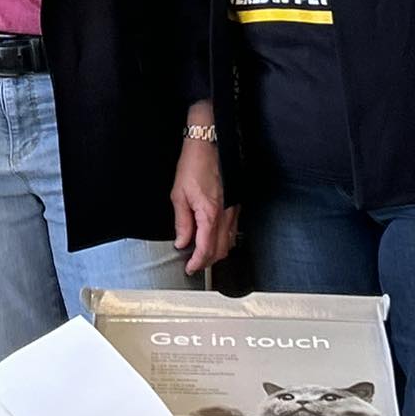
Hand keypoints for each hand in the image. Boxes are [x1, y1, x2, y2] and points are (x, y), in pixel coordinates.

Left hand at [171, 139, 235, 274]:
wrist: (208, 147)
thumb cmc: (194, 166)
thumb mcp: (179, 195)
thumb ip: (182, 222)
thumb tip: (182, 241)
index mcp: (209, 214)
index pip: (205, 249)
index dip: (197, 262)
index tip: (189, 268)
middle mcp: (225, 215)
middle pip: (220, 250)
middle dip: (207, 261)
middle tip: (193, 264)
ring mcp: (233, 211)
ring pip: (229, 242)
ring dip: (216, 252)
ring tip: (201, 253)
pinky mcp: (235, 205)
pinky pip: (233, 231)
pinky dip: (224, 240)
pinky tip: (213, 238)